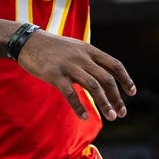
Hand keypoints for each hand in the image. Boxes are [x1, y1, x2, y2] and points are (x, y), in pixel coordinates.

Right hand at [16, 31, 135, 120]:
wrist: (27, 41)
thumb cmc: (51, 48)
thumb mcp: (74, 48)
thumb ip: (88, 59)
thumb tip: (102, 75)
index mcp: (89, 50)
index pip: (114, 64)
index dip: (125, 79)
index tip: (131, 93)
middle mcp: (82, 57)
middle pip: (106, 79)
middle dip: (116, 97)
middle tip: (121, 113)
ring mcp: (68, 65)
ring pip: (93, 86)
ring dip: (104, 103)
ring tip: (111, 116)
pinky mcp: (54, 74)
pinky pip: (70, 93)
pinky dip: (79, 107)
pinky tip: (85, 117)